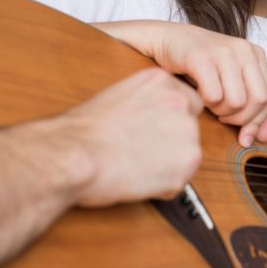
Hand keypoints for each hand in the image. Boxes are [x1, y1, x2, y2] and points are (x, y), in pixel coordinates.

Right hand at [61, 68, 202, 206]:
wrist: (76, 153)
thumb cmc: (84, 129)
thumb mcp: (118, 96)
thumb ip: (145, 101)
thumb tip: (151, 116)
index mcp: (162, 81)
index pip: (187, 102)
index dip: (170, 121)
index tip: (154, 131)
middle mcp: (180, 103)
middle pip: (190, 128)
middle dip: (171, 142)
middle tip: (141, 151)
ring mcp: (186, 134)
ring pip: (187, 155)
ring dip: (167, 164)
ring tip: (135, 164)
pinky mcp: (185, 166)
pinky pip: (179, 181)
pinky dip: (162, 186)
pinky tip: (137, 178)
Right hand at [95, 21, 266, 146]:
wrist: (165, 38)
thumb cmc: (198, 64)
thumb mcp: (228, 83)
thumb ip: (249, 109)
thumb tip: (266, 138)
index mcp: (255, 54)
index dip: (256, 121)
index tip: (241, 134)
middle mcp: (243, 49)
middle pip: (258, 101)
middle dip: (239, 118)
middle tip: (221, 116)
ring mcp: (223, 51)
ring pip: (237, 101)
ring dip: (220, 111)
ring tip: (209, 103)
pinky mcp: (201, 57)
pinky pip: (213, 95)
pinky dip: (205, 103)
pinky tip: (198, 95)